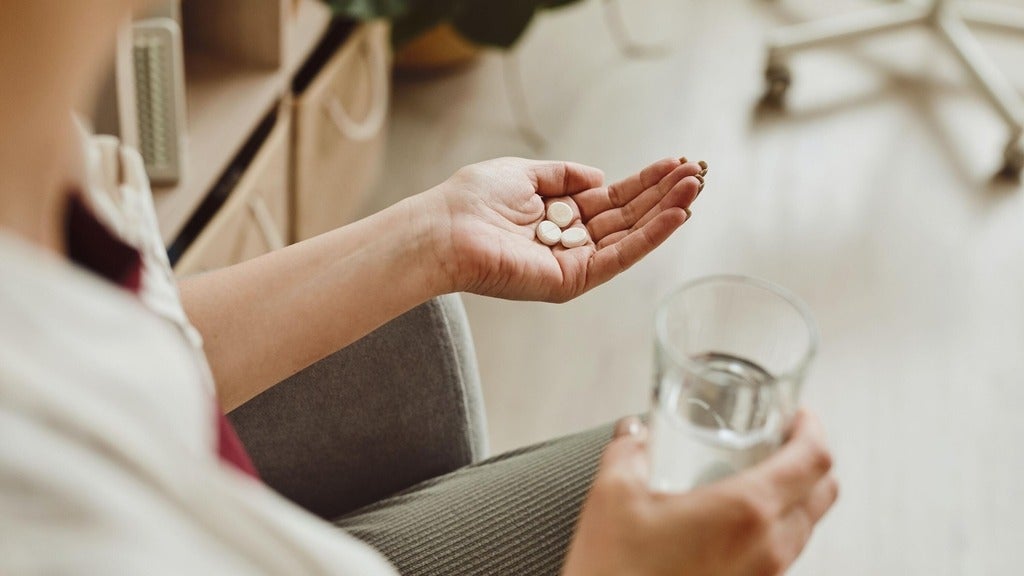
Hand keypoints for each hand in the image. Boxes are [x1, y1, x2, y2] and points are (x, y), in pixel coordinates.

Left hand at [422, 156, 703, 301]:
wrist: (445, 229)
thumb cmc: (473, 200)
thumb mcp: (523, 173)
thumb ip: (563, 175)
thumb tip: (601, 177)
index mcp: (559, 216)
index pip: (613, 199)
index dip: (645, 182)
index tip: (676, 164)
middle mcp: (571, 241)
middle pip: (628, 217)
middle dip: (664, 195)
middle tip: (698, 173)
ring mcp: (574, 263)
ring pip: (631, 236)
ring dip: (666, 212)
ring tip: (695, 187)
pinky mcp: (572, 280)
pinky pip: (619, 257)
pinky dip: (649, 237)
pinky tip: (675, 215)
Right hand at [562, 411, 838, 575]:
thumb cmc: (615, 574)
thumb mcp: (613, 496)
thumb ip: (629, 451)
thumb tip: (634, 432)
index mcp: (746, 512)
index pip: (813, 460)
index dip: (812, 428)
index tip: (797, 415)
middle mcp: (768, 548)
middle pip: (823, 493)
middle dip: (810, 459)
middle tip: (781, 440)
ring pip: (805, 527)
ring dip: (794, 496)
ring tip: (754, 478)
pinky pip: (782, 556)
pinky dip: (773, 529)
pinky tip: (731, 522)